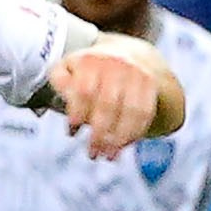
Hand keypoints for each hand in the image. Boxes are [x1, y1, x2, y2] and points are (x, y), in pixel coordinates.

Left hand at [48, 44, 163, 158]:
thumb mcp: (68, 67)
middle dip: (99, 133)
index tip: (72, 131)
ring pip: (130, 111)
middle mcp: (115, 64)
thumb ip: (60, 81)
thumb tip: (65, 99)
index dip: (78, 113)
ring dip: (119, 139)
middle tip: (92, 153)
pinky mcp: (150, 86)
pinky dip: (134, 134)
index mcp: (90, 60)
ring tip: (108, 156)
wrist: (127, 54)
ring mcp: (135, 74)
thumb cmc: (90, 69)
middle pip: (108, 104)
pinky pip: (145, 114)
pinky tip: (123, 146)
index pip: (84, 90)